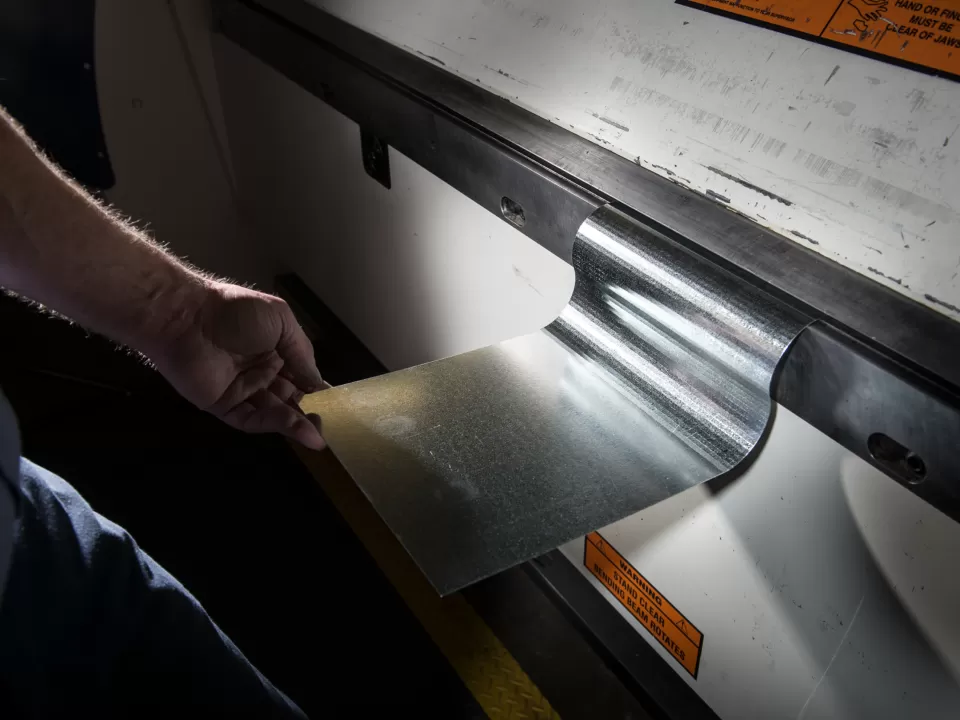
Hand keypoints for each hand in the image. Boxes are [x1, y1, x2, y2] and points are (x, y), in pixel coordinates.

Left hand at [150, 281, 327, 448]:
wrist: (187, 318)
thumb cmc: (236, 312)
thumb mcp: (281, 320)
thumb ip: (301, 351)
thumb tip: (317, 381)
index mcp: (275, 350)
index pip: (301, 376)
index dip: (317, 390)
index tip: (337, 403)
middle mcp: (261, 372)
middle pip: (290, 398)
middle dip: (310, 412)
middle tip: (329, 424)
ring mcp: (243, 390)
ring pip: (274, 412)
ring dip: (297, 424)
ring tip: (318, 435)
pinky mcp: (224, 406)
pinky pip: (252, 420)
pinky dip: (275, 425)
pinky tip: (297, 429)